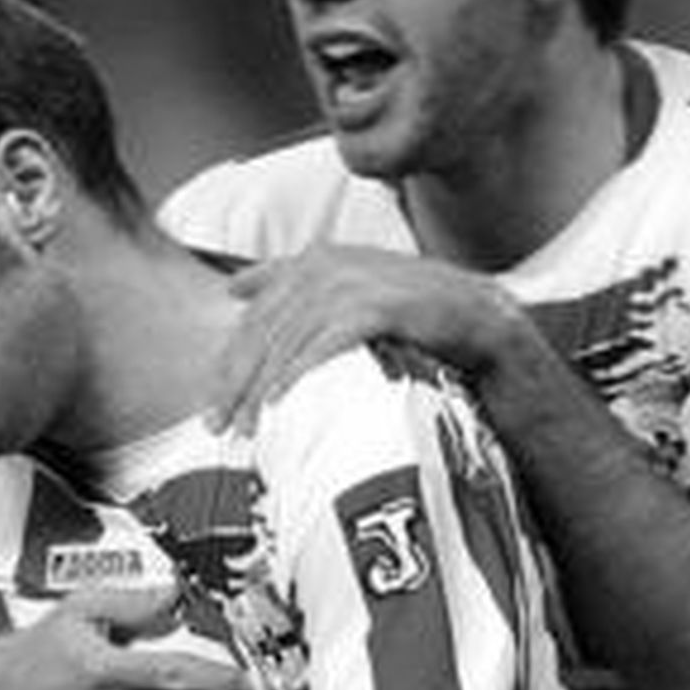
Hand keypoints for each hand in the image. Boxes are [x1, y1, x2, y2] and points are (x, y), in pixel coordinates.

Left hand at [209, 244, 509, 433]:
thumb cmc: (406, 311)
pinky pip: (322, 345)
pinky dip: (297, 375)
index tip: (212, 407)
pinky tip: (281, 404)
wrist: (477, 317)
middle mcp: (324, 266)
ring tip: (248, 427)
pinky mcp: (376, 306)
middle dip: (235, 384)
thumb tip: (233, 288)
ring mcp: (351, 283)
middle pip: (262, 332)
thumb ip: (289, 283)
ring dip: (261, 388)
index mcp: (310, 262)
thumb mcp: (344, 287)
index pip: (253, 318)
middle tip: (218, 427)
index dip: (228, 365)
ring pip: (287, 341)